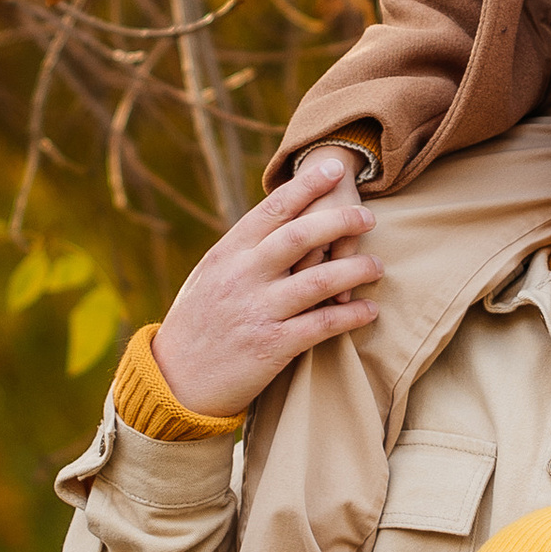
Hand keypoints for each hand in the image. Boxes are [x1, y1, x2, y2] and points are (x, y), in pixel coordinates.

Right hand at [151, 154, 380, 420]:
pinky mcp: (272, 346)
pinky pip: (322, 325)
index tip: (333, 170)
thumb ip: (243, 251)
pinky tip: (370, 312)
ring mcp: (258, 310)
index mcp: (228, 254)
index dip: (306, 186)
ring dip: (355, 269)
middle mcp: (243, 276)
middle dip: (340, 221)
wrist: (173, 381)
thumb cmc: (196, 325)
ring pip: (319, 280)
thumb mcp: (210, 277)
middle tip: (369, 217)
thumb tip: (281, 222)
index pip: (272, 209)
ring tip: (377, 266)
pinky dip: (351, 316)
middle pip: (301, 236)